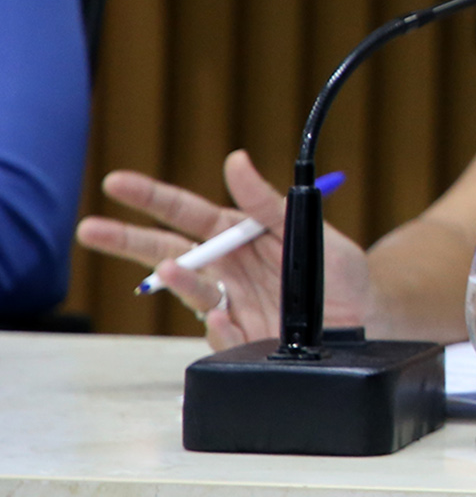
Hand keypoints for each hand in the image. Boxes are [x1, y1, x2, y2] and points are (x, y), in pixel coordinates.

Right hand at [76, 151, 372, 348]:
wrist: (364, 315)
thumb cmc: (335, 268)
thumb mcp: (304, 227)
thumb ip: (267, 201)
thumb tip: (235, 160)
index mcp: (237, 234)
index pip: (186, 212)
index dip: (151, 198)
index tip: (116, 183)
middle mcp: (225, 268)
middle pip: (168, 251)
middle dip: (128, 239)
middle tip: (91, 229)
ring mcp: (230, 302)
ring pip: (191, 291)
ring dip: (177, 280)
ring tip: (165, 270)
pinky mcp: (241, 335)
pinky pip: (220, 332)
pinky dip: (219, 325)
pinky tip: (226, 316)